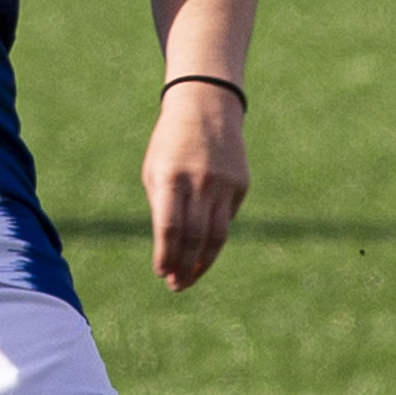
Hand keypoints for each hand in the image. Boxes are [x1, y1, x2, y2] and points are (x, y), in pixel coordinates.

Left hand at [141, 81, 248, 291]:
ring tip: (189, 278)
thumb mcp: (155, 172)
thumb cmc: (170, 146)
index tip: (161, 273)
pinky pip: (227, 218)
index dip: (166, 255)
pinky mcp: (241, 185)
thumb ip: (162, 209)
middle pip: (195, 237)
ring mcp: (224, 184)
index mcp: (171, 178)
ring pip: (217, 234)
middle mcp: (200, 183)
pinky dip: (214, 238)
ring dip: (203, 262)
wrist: (206, 108)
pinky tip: (203, 250)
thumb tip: (170, 251)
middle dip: (185, 266)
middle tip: (176, 285)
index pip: (170, 228)